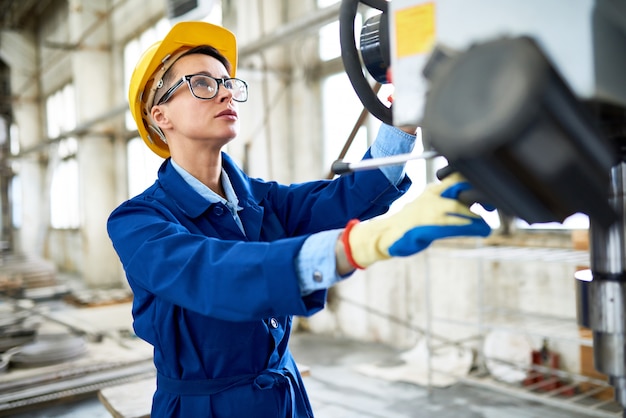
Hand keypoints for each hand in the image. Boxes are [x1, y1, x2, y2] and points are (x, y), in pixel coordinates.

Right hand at [342, 173, 490, 268]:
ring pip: (461, 209)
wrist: (388, 234)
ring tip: (486, 226)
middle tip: (491, 207)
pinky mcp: (430, 227)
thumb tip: (470, 201)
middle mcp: (433, 197)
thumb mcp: (428, 204)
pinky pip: (455, 225)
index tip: (487, 189)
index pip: (457, 176)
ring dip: (478, 217)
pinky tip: (482, 231)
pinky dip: (472, 228)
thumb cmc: (411, 221)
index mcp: (433, 190)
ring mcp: (431, 212)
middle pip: (462, 188)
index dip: (475, 180)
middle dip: (480, 196)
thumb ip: (446, 199)